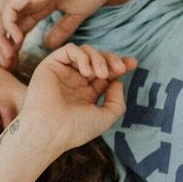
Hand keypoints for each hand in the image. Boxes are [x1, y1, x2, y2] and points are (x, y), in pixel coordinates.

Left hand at [0, 0, 119, 69]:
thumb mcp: (76, 15)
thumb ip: (62, 29)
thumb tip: (48, 44)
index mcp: (40, 5)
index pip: (17, 28)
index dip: (12, 48)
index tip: (15, 66)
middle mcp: (30, 0)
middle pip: (3, 23)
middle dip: (1, 46)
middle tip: (8, 66)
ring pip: (0, 15)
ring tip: (8, 56)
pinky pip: (8, 8)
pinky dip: (7, 24)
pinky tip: (17, 39)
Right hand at [18, 44, 136, 154]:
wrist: (50, 131)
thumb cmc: (75, 129)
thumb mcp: (105, 117)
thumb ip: (116, 100)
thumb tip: (117, 81)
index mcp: (86, 94)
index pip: (105, 73)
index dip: (119, 65)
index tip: (132, 64)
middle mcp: (75, 82)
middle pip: (98, 59)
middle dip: (112, 59)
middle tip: (120, 68)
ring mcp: (63, 73)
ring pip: (85, 52)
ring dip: (98, 58)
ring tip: (101, 74)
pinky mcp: (51, 65)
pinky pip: (69, 49)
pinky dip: (82, 56)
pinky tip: (86, 72)